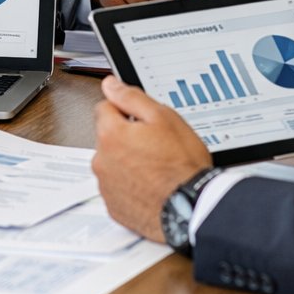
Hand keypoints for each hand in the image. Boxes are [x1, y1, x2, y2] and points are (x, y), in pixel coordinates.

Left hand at [91, 76, 211, 242]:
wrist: (191, 208)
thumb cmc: (181, 165)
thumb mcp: (163, 118)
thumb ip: (131, 98)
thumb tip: (111, 85)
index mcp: (111, 134)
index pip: (105, 107)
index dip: (126, 110)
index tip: (142, 120)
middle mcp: (101, 161)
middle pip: (108, 137)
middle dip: (127, 137)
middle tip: (155, 144)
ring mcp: (106, 186)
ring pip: (112, 163)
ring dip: (127, 162)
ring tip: (156, 168)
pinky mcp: (114, 206)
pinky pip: (118, 187)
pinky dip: (130, 185)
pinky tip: (151, 185)